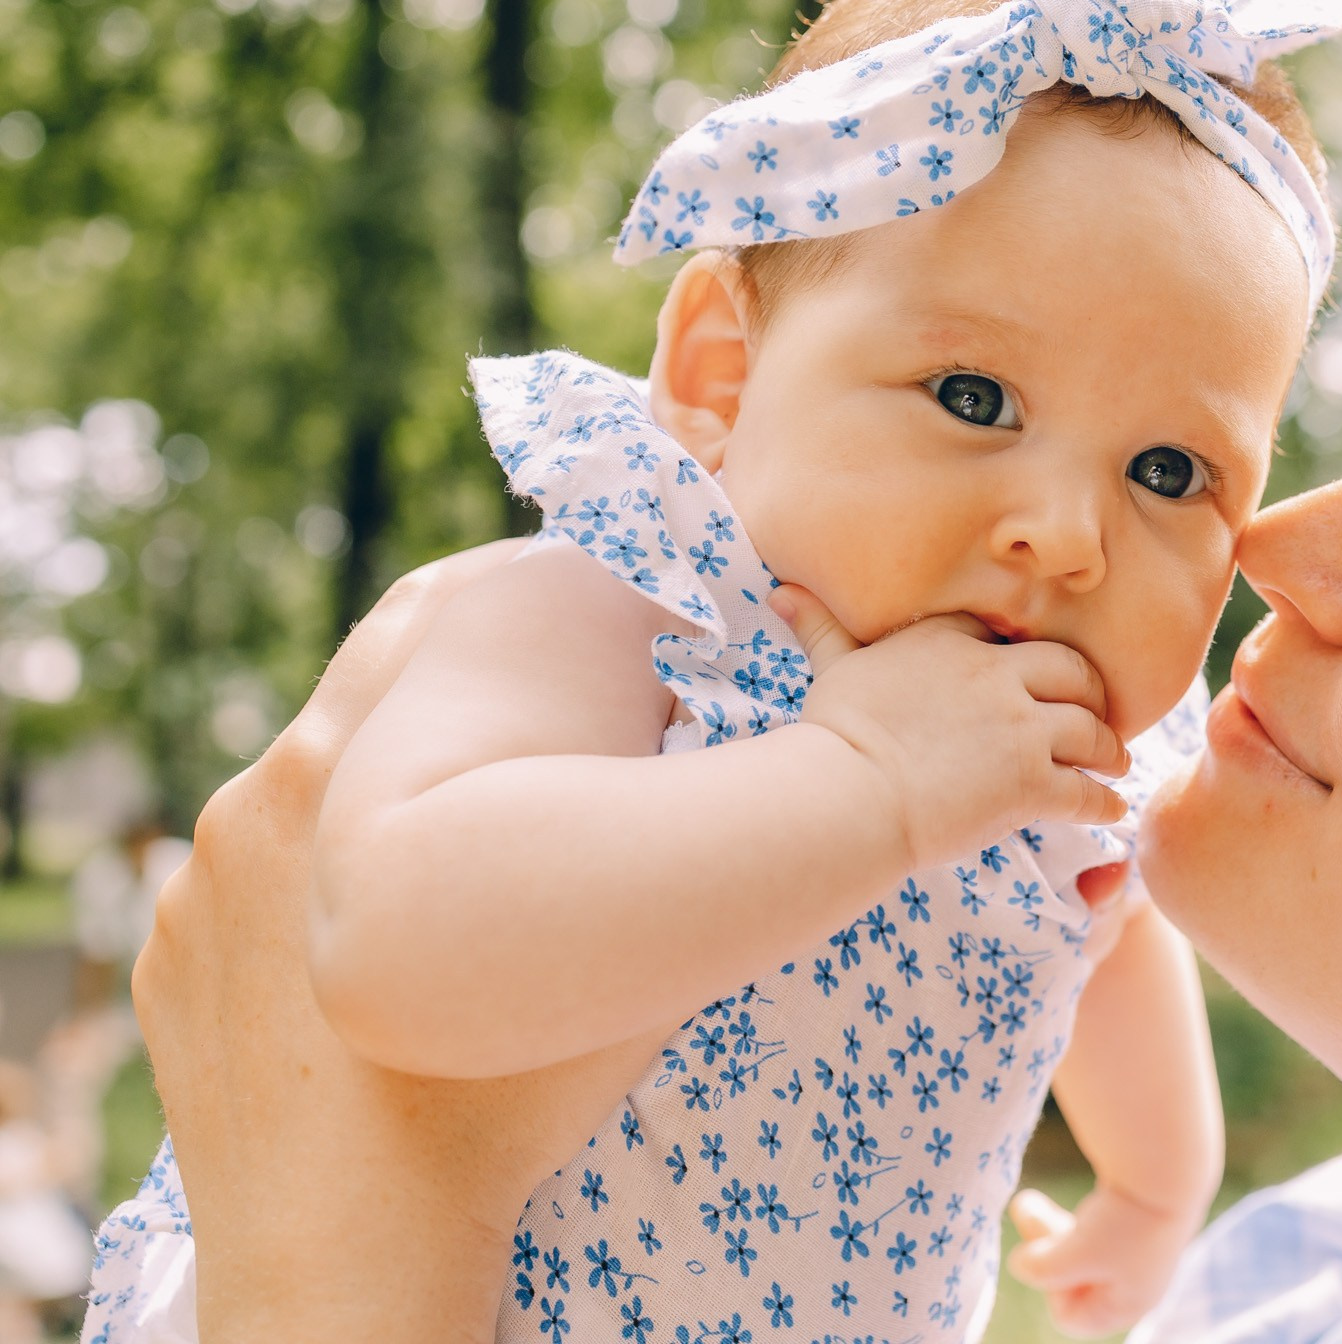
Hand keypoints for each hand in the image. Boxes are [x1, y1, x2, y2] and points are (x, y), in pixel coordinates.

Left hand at [135, 541, 664, 1341]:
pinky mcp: (170, 955)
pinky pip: (259, 879)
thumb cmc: (495, 1097)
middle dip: (465, 686)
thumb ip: (619, 799)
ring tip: (470, 847)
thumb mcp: (590, 928)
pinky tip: (389, 936)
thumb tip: (671, 708)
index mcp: (334, 764)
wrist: (353, 1251)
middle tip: (554, 721)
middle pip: (371, 688)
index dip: (521, 591)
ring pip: (314, 785)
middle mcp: (248, 801)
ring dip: (391, 785)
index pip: (431, 606)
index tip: (595, 617)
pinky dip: (321, 879)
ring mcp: (194, 885)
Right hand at [771, 585, 1131, 867]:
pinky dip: (1103, 803)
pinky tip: (1111, 811)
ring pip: (1091, 730)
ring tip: (1115, 762)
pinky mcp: (1032, 783)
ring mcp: (1021, 729)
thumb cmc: (836, 734)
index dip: (1027, 656)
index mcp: (953, 642)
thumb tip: (783, 591)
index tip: (1037, 673)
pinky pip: (1086, 791)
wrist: (849, 795)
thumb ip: (821, 628)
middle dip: (1091, 692)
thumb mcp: (833, 667)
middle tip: (1098, 711)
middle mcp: (998, 676)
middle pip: (1071, 671)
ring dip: (1108, 748)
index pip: (1007, 635)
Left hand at [1006, 1183, 1201, 1336]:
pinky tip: (1084, 1197)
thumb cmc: (1123, 1221)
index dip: (1050, 1289)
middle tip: (1024, 1207)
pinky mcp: (1142, 1220)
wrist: (1170, 1166)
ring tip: (1030, 1199)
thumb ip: (1041, 1269)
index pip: (1071, 1317)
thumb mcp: (1073, 1255)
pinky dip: (1080, 1215)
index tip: (1044, 1257)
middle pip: (1074, 1280)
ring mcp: (1142, 1250)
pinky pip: (1099, 1228)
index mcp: (1128, 1303)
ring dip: (1053, 1227)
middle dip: (1044, 1248)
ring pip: (1082, 1250)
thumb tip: (1022, 1265)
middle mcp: (1138, 1282)